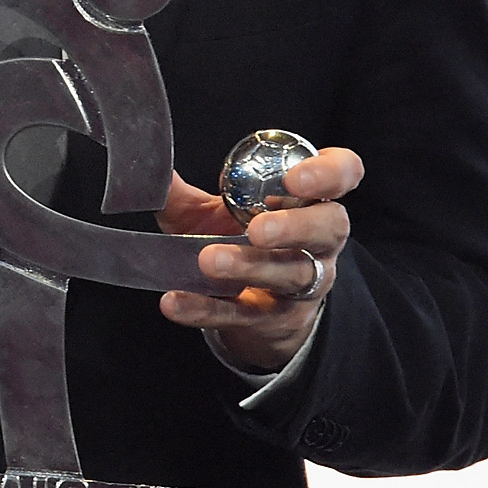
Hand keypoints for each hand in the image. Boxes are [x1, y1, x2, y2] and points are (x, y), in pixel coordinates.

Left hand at [154, 146, 362, 371]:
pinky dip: (207, 309)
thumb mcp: (210, 211)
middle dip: (295, 227)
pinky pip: (245, 315)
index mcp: (310, 198)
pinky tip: (175, 302)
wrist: (249, 305)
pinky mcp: (275, 320)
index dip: (329, 173)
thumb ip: (181, 191)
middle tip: (257, 230)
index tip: (295, 176)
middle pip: (329, 228)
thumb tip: (143, 168)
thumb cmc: (235, 238)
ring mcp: (303, 283)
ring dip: (251, 268)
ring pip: (292, 275)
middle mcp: (320, 240)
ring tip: (209, 262)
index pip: (344, 174)